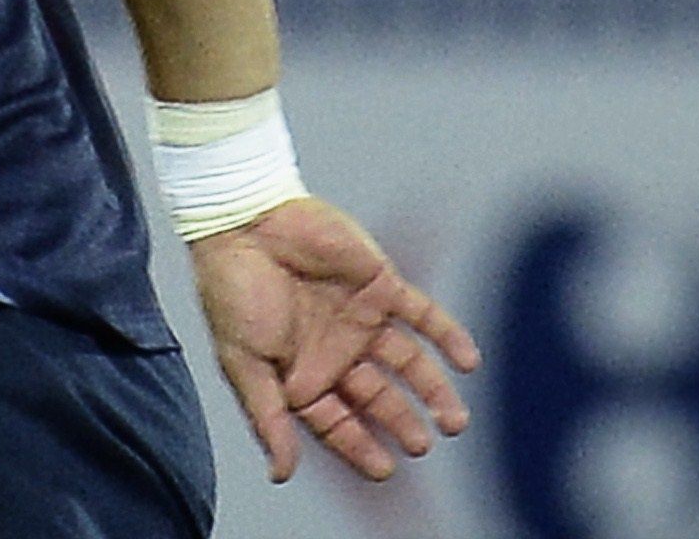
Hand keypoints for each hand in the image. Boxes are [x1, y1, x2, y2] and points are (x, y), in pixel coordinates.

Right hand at [190, 197, 479, 485]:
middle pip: (380, 397)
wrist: (245, 223)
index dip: (362, 447)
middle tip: (423, 444)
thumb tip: (281, 474)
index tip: (385, 470)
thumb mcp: (244, 365)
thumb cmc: (232, 292)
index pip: (340, 422)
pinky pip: (423, 315)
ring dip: (433, 390)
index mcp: (302, 374)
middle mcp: (336, 350)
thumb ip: (269, 420)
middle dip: (404, 422)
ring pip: (408, 362)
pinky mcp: (380, 285)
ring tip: (455, 420)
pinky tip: (467, 362)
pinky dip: (447, 337)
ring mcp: (361, 318)